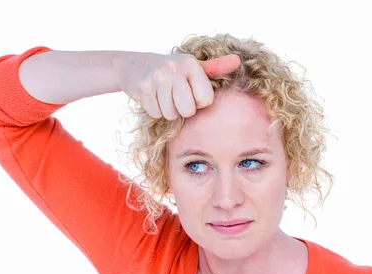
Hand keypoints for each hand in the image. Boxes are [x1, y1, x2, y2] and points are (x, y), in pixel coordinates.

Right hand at [116, 51, 240, 119]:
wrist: (133, 65)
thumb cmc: (171, 70)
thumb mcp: (193, 67)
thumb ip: (215, 68)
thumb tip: (238, 61)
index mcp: (192, 64)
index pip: (206, 100)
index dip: (198, 102)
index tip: (189, 92)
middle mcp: (175, 68)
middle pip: (188, 110)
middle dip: (182, 109)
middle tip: (175, 97)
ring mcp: (158, 78)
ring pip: (171, 114)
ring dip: (167, 110)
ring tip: (163, 96)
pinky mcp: (143, 88)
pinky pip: (156, 114)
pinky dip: (154, 110)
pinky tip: (152, 97)